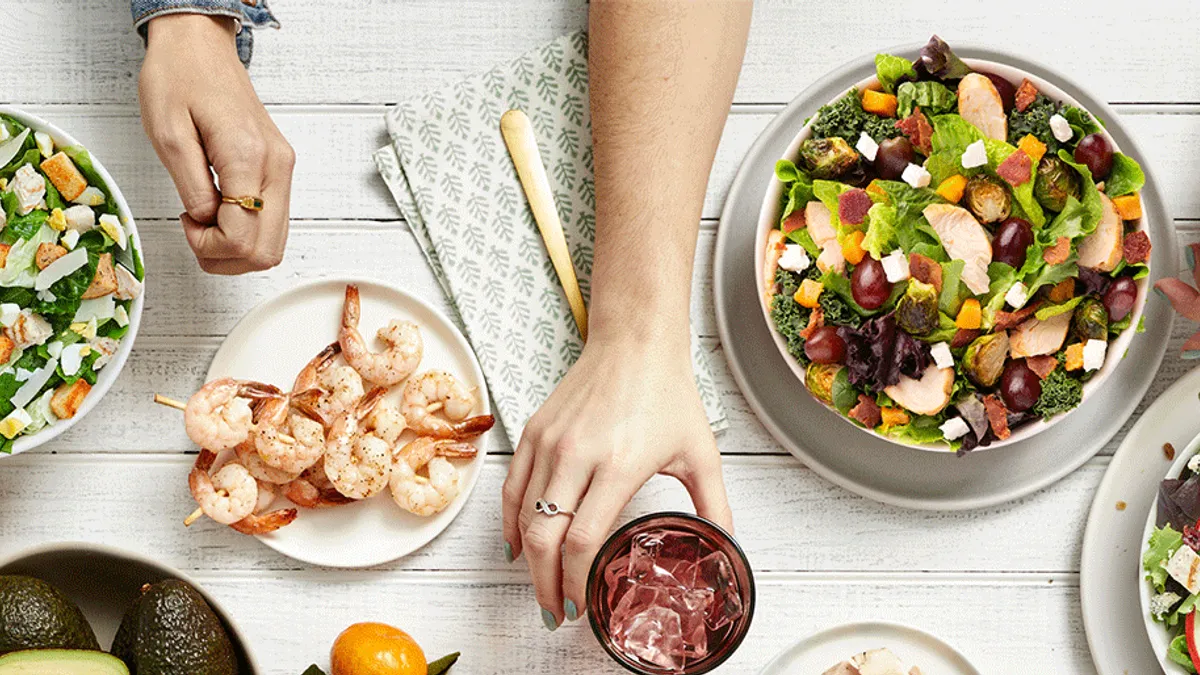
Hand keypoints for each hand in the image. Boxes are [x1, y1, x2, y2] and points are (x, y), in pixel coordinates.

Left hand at [138, 14, 293, 273]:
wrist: (200, 46)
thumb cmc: (179, 78)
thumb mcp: (168, 133)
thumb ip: (190, 186)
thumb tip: (206, 222)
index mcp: (249, 157)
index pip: (243, 238)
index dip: (209, 247)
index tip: (186, 222)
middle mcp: (277, 167)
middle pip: (267, 252)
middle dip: (225, 257)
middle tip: (195, 232)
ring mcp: (283, 169)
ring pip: (274, 245)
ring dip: (236, 250)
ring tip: (205, 223)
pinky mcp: (280, 169)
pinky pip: (273, 223)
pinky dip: (246, 233)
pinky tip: (219, 214)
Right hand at [501, 332, 731, 629]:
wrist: (635, 343)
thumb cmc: (668, 394)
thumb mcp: (700, 454)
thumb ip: (714, 507)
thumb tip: (727, 547)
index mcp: (619, 464)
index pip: (584, 539)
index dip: (578, 581)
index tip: (584, 607)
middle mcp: (578, 454)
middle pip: (546, 536)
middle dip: (547, 583)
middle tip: (556, 612)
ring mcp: (550, 442)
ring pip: (524, 516)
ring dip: (529, 561)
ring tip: (541, 587)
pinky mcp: (534, 431)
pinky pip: (512, 486)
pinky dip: (510, 522)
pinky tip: (517, 545)